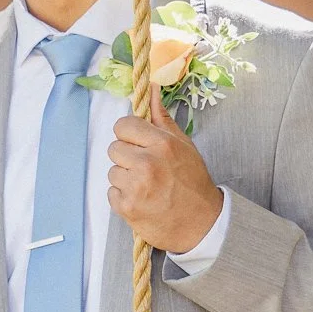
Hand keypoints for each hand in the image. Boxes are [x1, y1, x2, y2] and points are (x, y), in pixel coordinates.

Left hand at [107, 77, 222, 252]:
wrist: (201, 223)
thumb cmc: (192, 182)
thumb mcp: (183, 145)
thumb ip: (162, 118)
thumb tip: (152, 87)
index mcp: (162, 144)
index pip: (123, 126)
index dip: (129, 135)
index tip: (138, 144)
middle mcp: (147, 163)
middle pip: (113, 148)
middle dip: (126, 157)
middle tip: (144, 168)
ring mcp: (135, 187)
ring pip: (112, 171)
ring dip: (124, 178)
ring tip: (145, 186)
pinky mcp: (127, 207)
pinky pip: (111, 193)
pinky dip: (123, 197)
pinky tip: (141, 199)